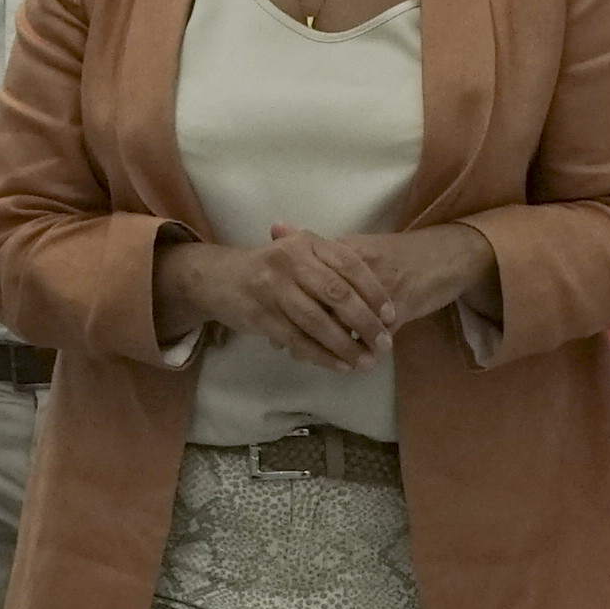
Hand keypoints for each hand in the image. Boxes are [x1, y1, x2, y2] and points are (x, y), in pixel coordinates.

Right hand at [163, 236, 388, 368]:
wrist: (217, 278)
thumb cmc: (270, 268)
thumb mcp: (299, 253)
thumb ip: (333, 265)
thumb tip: (378, 293)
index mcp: (306, 242)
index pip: (350, 265)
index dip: (374, 291)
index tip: (391, 315)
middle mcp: (290, 261)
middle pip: (337, 295)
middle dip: (366, 323)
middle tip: (385, 344)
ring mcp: (273, 289)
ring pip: (318, 322)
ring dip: (346, 346)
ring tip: (366, 362)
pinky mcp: (261, 316)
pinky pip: (298, 340)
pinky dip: (321, 355)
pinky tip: (339, 366)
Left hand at [289, 219, 493, 340]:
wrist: (445, 257)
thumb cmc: (398, 254)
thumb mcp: (357, 244)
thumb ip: (318, 246)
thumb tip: (276, 226)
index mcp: (346, 250)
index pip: (308, 277)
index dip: (289, 302)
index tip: (275, 321)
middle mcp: (359, 269)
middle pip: (321, 303)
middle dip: (303, 328)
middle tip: (286, 346)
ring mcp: (380, 290)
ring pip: (345, 324)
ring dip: (330, 345)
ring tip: (319, 358)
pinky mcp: (400, 309)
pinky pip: (374, 336)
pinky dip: (362, 351)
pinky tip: (354, 362)